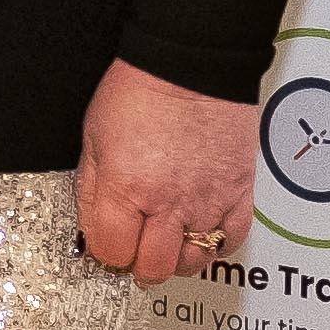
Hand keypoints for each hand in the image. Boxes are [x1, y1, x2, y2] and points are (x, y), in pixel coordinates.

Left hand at [77, 60, 254, 286]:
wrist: (191, 62)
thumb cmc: (142, 89)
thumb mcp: (93, 139)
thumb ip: (92, 191)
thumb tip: (94, 230)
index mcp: (126, 189)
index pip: (113, 252)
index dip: (106, 253)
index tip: (109, 244)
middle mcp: (168, 202)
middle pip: (153, 268)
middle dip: (139, 264)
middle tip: (136, 249)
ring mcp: (207, 200)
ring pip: (192, 261)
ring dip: (176, 257)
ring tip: (168, 238)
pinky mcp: (238, 192)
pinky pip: (230, 239)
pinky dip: (215, 244)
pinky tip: (201, 231)